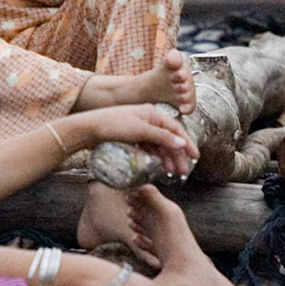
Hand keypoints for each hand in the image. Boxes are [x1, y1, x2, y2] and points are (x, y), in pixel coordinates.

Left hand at [78, 104, 196, 176]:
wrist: (89, 129)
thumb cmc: (113, 125)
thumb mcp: (140, 130)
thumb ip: (162, 137)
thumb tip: (181, 143)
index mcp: (152, 113)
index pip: (176, 128)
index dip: (187, 142)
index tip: (195, 156)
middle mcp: (148, 119)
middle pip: (169, 138)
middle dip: (177, 155)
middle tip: (184, 171)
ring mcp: (140, 128)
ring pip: (159, 145)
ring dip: (167, 158)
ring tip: (173, 173)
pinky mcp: (132, 137)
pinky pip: (149, 148)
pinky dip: (156, 157)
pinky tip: (159, 167)